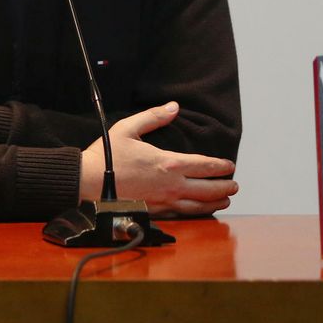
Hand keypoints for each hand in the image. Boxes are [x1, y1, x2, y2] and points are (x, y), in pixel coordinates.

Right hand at [81, 101, 237, 216]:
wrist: (88, 182)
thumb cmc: (107, 155)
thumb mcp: (129, 128)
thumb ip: (154, 117)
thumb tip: (173, 107)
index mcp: (168, 163)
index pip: (204, 165)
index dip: (221, 166)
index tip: (230, 166)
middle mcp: (171, 185)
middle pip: (207, 189)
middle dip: (224, 187)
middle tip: (235, 185)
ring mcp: (163, 202)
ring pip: (197, 206)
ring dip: (214, 203)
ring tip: (225, 201)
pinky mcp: (153, 213)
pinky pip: (181, 214)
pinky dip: (195, 213)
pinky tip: (199, 211)